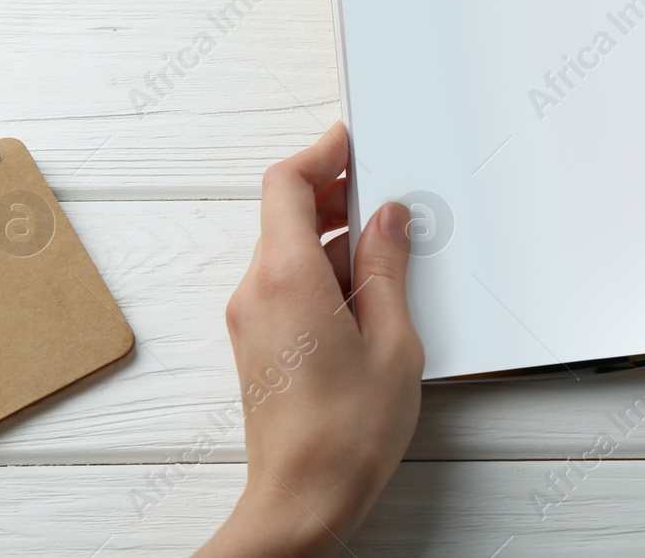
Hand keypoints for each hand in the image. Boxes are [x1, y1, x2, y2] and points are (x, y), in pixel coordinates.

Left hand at [197, 123, 422, 557]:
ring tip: (389, 254)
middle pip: (284, 212)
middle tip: (384, 197)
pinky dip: (322, 270)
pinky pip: (286, 282)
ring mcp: (251, 318)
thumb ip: (388, 268)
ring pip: (287, 249)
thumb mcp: (392, 338)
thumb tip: (388, 221)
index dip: (321, 153)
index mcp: (285, 276)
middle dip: (334, 195)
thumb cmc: (343, 434)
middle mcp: (256, 291)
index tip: (349, 143)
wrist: (303, 501)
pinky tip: (366, 294)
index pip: (286, 183)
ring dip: (332, 237)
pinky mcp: (258, 342)